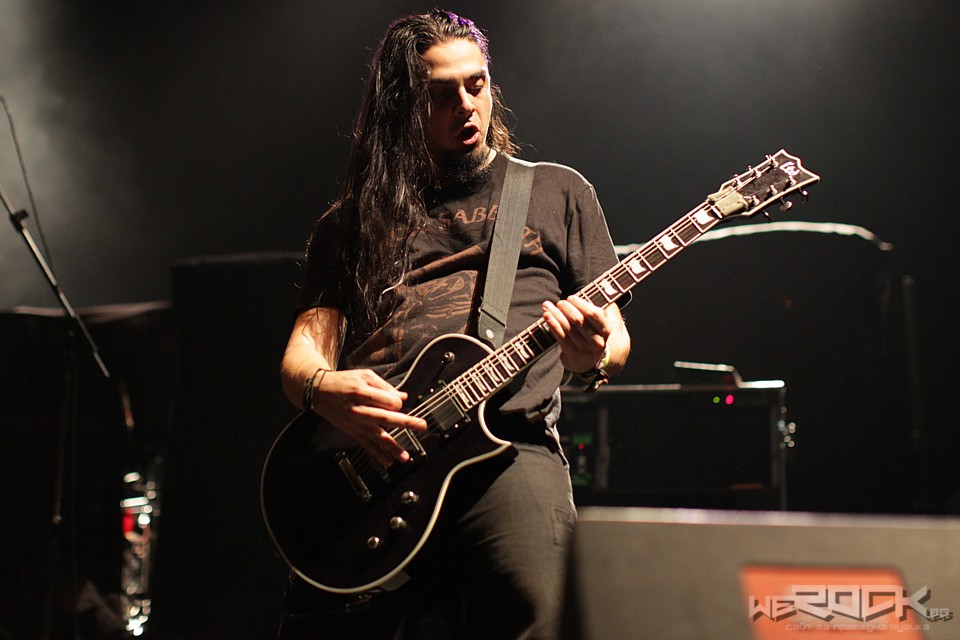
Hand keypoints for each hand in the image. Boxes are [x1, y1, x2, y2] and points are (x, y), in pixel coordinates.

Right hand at [311, 369, 426, 466]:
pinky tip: (388, 463)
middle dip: (406, 423)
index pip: (388, 401)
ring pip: (377, 436)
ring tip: (405, 457)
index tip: (398, 402)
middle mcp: (359, 410)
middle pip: (386, 418)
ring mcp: (355, 423)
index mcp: (362, 392)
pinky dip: (377, 455)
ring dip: (392, 447)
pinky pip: (367, 445)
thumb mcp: (364, 376)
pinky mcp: (352, 432)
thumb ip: (385, 386)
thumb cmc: (344, 381)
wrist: (319, 391)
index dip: (398, 402)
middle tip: (422, 426)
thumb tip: (403, 397)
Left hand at [541, 295, 609, 373]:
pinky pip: (560, 336)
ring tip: (547, 305)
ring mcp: (584, 349)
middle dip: (566, 308)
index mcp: (606, 331)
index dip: (581, 304)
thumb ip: (602, 308)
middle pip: (579, 320)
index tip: (571, 298)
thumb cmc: (592, 336)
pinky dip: (552, 324)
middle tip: (560, 303)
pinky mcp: (572, 355)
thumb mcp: (601, 324)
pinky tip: (546, 315)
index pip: (595, 314)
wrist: (587, 363)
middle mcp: (597, 341)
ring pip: (567, 327)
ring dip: (555, 314)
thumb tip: (604, 286)